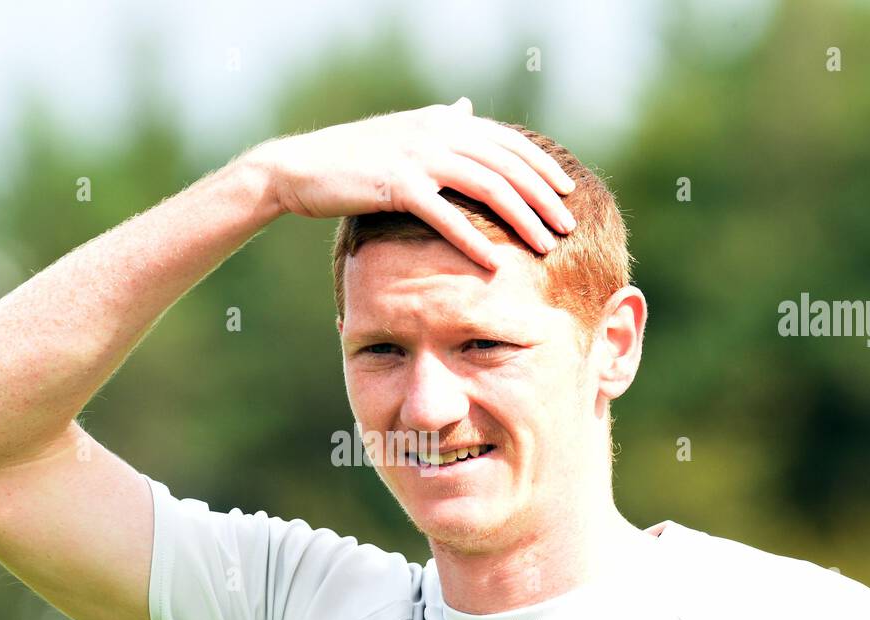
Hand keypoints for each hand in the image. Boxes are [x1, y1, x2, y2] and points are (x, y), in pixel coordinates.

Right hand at [244, 97, 576, 270]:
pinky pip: (447, 216)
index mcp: (443, 121)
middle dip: (543, 197)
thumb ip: (439, 122)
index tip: (566, 191)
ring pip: (488, 188)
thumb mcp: (403, 131)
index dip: (541, 166)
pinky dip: (473, 240)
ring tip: (545, 245)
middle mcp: (437, 133)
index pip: (507, 142)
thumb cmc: (352, 157)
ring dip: (522, 218)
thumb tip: (466, 106)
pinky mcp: (397, 187)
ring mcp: (418, 158)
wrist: (301, 167)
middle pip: (507, 166)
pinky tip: (494, 262)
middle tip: (568, 225)